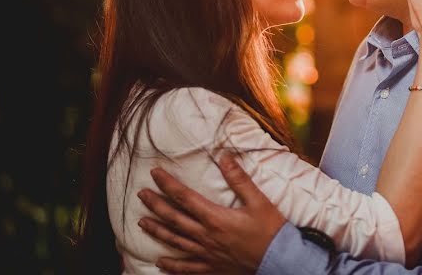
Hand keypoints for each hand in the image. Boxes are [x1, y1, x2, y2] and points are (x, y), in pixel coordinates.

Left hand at [136, 153, 285, 273]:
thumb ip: (239, 179)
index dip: (168, 184)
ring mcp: (207, 254)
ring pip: (175, 241)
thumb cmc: (270, 230)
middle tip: (141, 195)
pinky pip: (187, 268)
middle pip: (174, 218)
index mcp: (215, 218)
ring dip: (157, 231)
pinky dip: (172, 266)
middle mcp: (206, 236)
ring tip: (142, 223)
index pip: (184, 197)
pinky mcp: (212, 267)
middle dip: (156, 205)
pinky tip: (160, 264)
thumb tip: (224, 157)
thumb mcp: (258, 201)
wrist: (280, 261)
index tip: (155, 173)